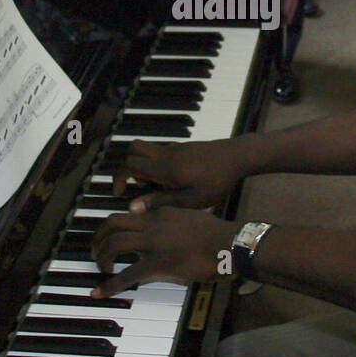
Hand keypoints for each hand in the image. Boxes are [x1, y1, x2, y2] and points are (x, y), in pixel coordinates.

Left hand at [91, 206, 234, 297]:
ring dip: (101, 255)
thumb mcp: (193, 217)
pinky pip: (127, 274)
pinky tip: (100, 292)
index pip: (130, 213)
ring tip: (100, 266)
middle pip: (113, 223)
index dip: (115, 224)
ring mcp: (153, 243)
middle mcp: (153, 223)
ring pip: (114, 243)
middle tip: (96, 249)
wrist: (230, 243)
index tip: (110, 234)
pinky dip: (110, 284)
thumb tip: (169, 227)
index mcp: (162, 213)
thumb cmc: (218, 234)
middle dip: (98, 236)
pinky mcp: (158, 263)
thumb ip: (176, 219)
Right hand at [110, 138, 242, 211]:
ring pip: (148, 150)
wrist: (238, 157)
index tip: (119, 193)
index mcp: (163, 167)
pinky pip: (162, 152)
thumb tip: (132, 208)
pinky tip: (173, 182)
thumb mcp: (189, 199)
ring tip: (157, 187)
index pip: (129, 164)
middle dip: (128, 167)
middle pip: (133, 149)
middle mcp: (165, 154)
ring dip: (144, 166)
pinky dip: (158, 164)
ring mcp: (175, 148)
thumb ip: (159, 202)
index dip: (118, 178)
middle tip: (137, 186)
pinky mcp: (184, 148)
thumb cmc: (216, 181)